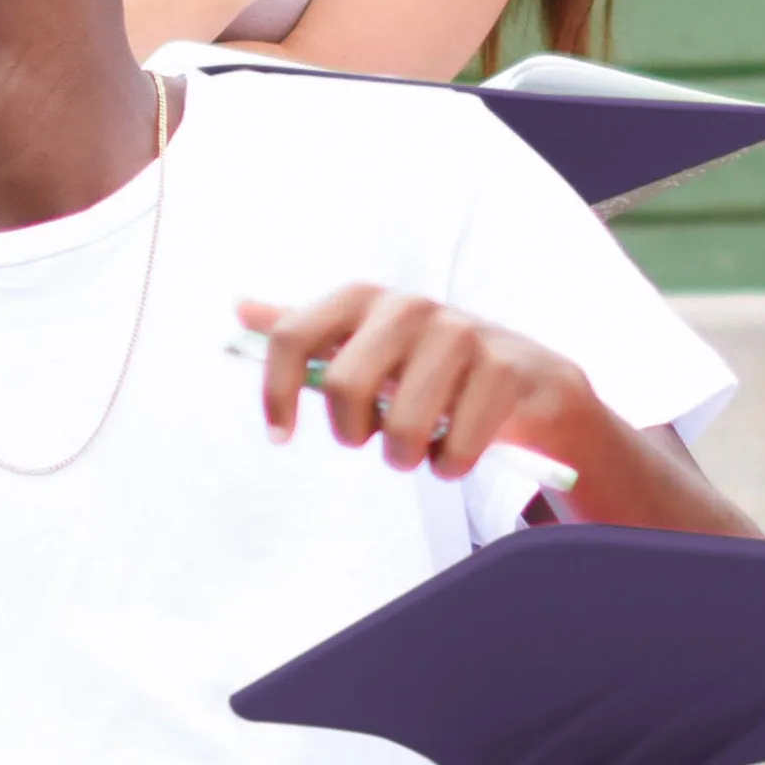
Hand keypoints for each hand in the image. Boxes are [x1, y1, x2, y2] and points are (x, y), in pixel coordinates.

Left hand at [237, 283, 607, 483]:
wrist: (525, 377)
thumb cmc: (427, 367)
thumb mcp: (365, 344)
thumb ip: (307, 332)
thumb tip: (239, 308)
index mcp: (364, 298)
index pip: (293, 335)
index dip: (276, 391)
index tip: (279, 436)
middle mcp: (408, 306)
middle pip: (345, 387)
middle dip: (353, 431)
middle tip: (372, 437)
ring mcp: (460, 334)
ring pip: (402, 427)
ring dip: (406, 457)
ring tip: (417, 447)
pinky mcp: (502, 369)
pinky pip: (454, 448)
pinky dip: (451, 466)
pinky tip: (458, 450)